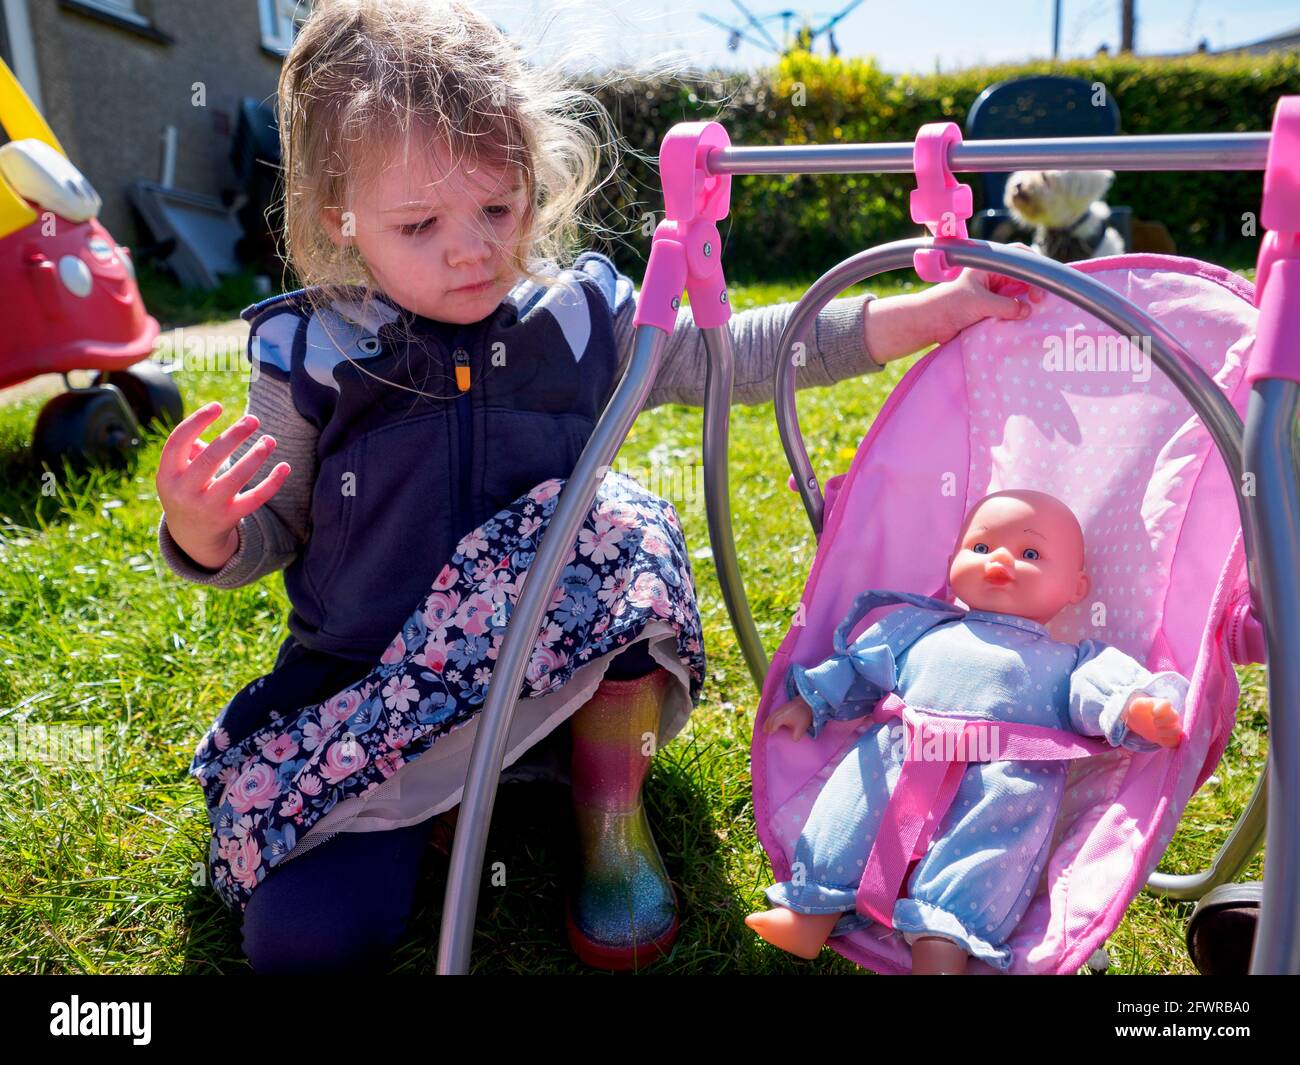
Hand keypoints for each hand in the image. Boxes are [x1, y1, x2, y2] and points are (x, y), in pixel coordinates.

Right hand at [156, 401, 290, 569]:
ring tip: (269, 440)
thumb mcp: (177, 473)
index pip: (178, 442)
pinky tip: (285, 466)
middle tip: (253, 419)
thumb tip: (210, 435)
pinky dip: (272, 483)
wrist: (191, 536)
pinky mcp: (229, 518)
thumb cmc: (187, 490)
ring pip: (235, 479)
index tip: (218, 405)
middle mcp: (184, 492)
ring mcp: (207, 507)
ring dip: (255, 457)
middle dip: (233, 436)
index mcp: (167, 475)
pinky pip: (255, 499)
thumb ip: (189, 450)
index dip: (196, 421)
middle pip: (210, 459)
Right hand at [763, 696, 813, 741]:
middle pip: (770, 719)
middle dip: (767, 726)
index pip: (774, 725)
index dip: (771, 730)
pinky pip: (772, 713)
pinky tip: (770, 720)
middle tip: (765, 732)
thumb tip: (793, 740)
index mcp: (782, 718)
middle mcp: (779, 713)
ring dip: (767, 721)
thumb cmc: (802, 716)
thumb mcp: (801, 728)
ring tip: (765, 728)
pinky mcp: (781, 707)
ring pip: (771, 715)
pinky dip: (770, 717)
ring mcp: (779, 709)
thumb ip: (796, 736)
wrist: (806, 703)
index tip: (770, 734)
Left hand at [923, 243, 1045, 344]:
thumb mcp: (980, 303)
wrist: (930, 323)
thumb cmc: (950, 305)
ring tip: (1034, 310)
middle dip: (1033, 285)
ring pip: (1018, 291)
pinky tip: (1025, 318)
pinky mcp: (990, 306)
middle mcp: (992, 274)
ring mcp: (992, 290)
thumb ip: (1006, 306)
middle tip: (1038, 301)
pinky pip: (1010, 306)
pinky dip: (1018, 311)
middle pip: (1022, 274)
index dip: (1033, 265)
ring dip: (1027, 300)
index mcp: (987, 263)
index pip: (1018, 255)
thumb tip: (1028, 311)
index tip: (1041, 282)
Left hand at [1122, 696, 1182, 747]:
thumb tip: (1146, 704)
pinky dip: (1166, 742)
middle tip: (1154, 722)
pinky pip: (1174, 742)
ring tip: (1157, 731)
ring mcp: (1172, 726)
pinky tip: (1158, 739)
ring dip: (1166, 732)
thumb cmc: (1141, 710)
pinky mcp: (1170, 738)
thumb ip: (1141, 703)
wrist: (1140, 720)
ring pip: (1178, 730)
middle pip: (1175, 716)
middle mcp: (1170, 715)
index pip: (1167, 703)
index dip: (1161, 708)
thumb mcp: (1137, 704)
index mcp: (1162, 705)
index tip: (1153, 712)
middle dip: (1164, 720)